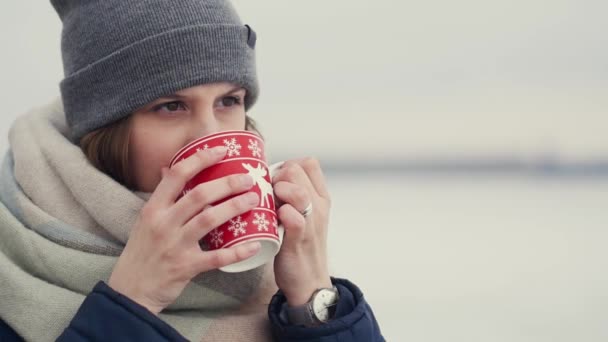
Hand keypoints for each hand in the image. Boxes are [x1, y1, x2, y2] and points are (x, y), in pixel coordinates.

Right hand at [108, 146, 260, 313]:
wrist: (130, 291)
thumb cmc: (142, 252)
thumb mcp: (145, 221)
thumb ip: (160, 197)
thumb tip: (167, 169)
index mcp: (153, 208)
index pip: (177, 174)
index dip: (201, 159)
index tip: (222, 150)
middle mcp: (163, 223)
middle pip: (199, 195)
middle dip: (227, 184)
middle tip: (248, 180)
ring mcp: (174, 245)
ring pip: (209, 220)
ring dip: (235, 207)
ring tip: (254, 200)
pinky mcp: (186, 267)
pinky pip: (216, 257)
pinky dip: (237, 251)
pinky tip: (254, 244)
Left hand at [272, 158, 332, 305]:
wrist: (309, 281)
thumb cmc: (300, 247)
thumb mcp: (305, 217)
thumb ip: (294, 197)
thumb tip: (269, 178)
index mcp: (320, 198)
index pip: (309, 163)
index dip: (288, 164)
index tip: (277, 179)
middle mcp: (318, 206)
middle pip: (297, 169)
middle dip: (277, 176)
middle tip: (269, 193)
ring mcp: (310, 222)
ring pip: (297, 191)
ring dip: (278, 192)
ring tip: (271, 204)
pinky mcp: (299, 239)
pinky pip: (292, 217)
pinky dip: (281, 214)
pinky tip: (274, 219)